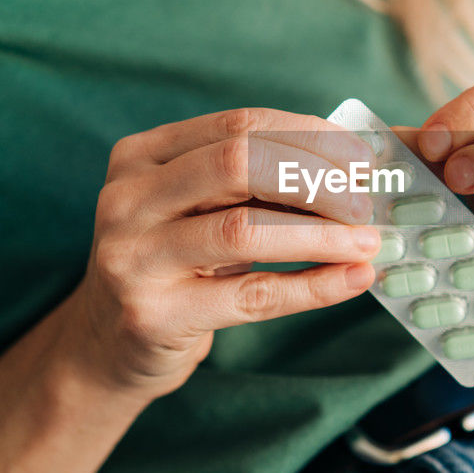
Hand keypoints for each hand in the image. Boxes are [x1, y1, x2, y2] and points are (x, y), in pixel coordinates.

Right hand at [53, 108, 380, 400]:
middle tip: (364, 202)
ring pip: (244, 230)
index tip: (361, 157)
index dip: (308, 136)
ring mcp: (133, 257)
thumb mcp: (197, 208)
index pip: (239, 125)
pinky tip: (353, 279)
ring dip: (321, 235)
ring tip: (368, 242)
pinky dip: (312, 287)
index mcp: (142, 155)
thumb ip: (255, 181)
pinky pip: (251, 296)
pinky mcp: (152, 315)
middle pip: (239, 164)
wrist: (105, 347)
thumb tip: (353, 165)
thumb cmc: (174, 263)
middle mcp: (127, 198)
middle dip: (316, 179)